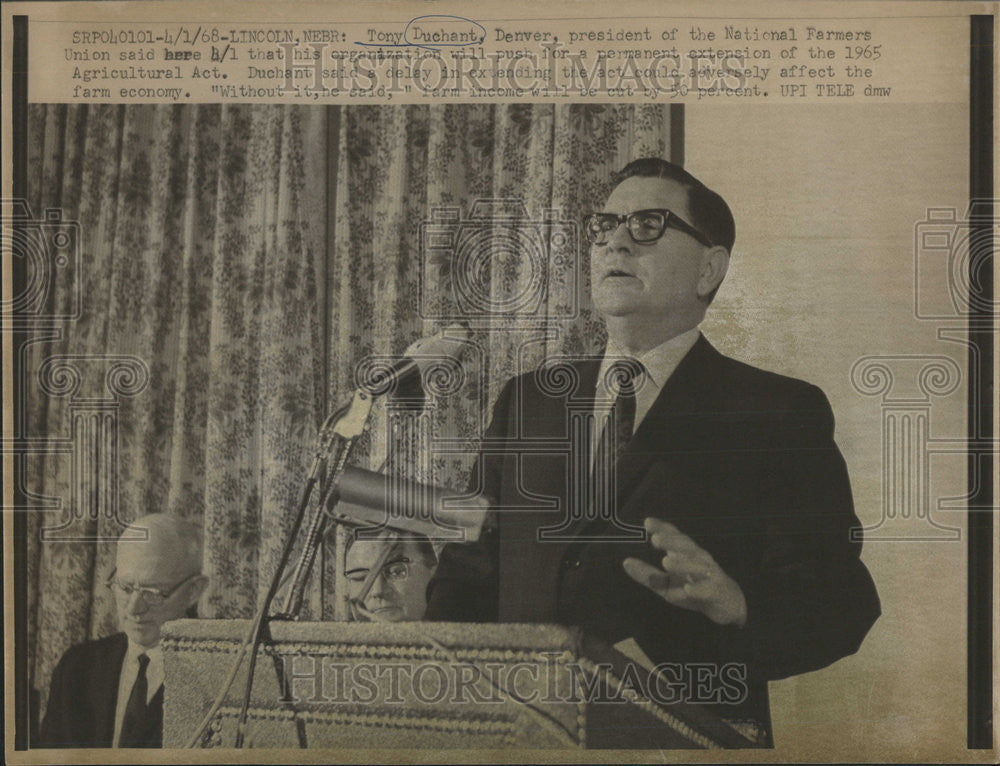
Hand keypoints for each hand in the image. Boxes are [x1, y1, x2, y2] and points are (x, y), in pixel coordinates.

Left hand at [622, 517, 746, 626]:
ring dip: (683, 563)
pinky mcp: (716, 591)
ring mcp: (709, 574)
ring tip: (666, 561)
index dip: (662, 528)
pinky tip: (688, 588)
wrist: (727, 605)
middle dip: (672, 541)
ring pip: (698, 565)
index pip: (675, 536)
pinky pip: (708, 588)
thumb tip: (625, 562)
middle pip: (687, 546)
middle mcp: (698, 559)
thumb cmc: (693, 588)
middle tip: (656, 538)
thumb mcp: (666, 584)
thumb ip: (647, 574)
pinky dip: (698, 588)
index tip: (647, 522)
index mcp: (686, 554)